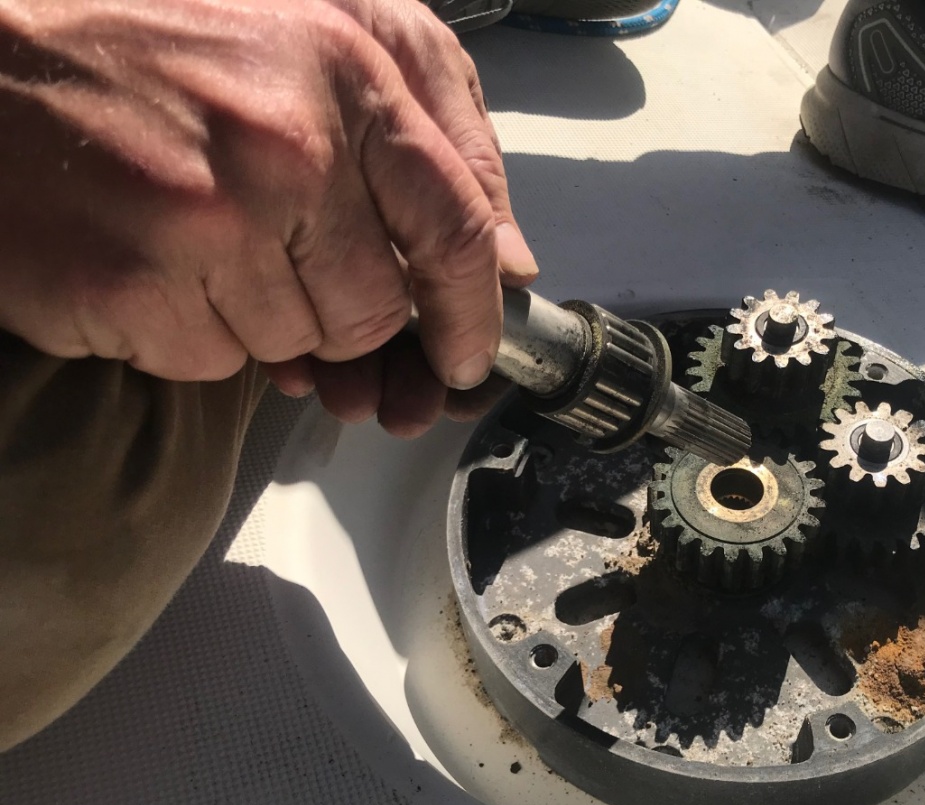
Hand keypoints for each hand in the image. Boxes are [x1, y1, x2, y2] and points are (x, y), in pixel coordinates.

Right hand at [0, 0, 535, 435]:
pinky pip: (213, 361)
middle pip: (374, 310)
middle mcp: (287, 144)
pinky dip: (186, 331)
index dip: (472, 313)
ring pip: (296, 344)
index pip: (457, 225)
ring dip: (254, 315)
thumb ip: (434, 134)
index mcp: (345, 70)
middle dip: (338, 313)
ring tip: (190, 236)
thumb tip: (508, 262)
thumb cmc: (154, 48)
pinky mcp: (134, 282)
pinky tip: (145, 262)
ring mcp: (207, 218)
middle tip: (266, 258)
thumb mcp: (312, 42)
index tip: (467, 356)